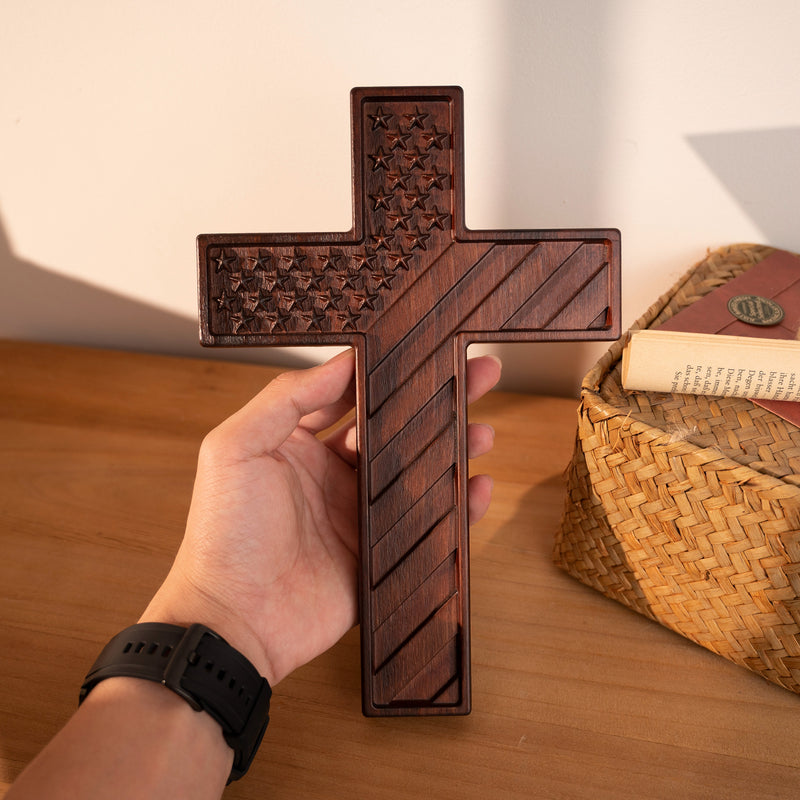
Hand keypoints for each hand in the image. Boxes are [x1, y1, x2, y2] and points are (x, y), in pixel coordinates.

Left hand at [141, 349, 500, 684]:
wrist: (236, 623)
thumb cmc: (225, 535)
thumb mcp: (237, 449)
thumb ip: (286, 399)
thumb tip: (341, 361)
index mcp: (298, 444)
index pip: (350, 395)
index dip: (384, 372)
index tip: (418, 348)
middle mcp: (333, 474)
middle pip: (393, 428)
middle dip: (432, 401)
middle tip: (472, 376)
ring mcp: (359, 514)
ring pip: (417, 471)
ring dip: (451, 447)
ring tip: (482, 427)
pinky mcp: (380, 552)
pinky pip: (427, 522)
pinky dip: (457, 504)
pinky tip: (478, 485)